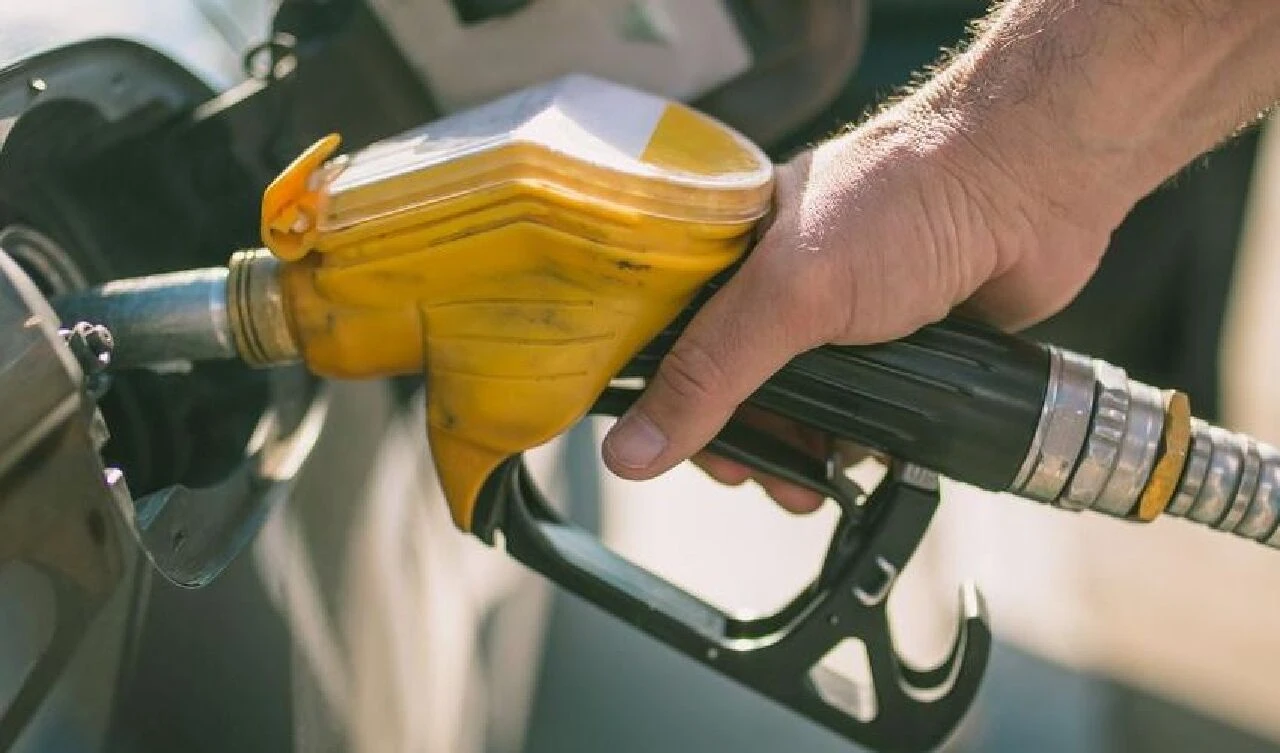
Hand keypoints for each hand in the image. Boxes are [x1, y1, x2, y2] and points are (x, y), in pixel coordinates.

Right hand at [601, 106, 1114, 506]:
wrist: (1031, 191)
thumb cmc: (908, 201)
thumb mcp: (790, 292)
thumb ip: (710, 375)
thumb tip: (632, 448)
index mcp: (737, 250)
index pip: (672, 340)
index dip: (667, 401)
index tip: (674, 452)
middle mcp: (783, 284)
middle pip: (734, 385)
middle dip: (744, 442)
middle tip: (757, 478)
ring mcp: (842, 317)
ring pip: (798, 407)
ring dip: (800, 455)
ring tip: (812, 485)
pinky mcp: (896, 346)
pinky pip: (856, 413)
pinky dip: (854, 444)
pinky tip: (862, 460)